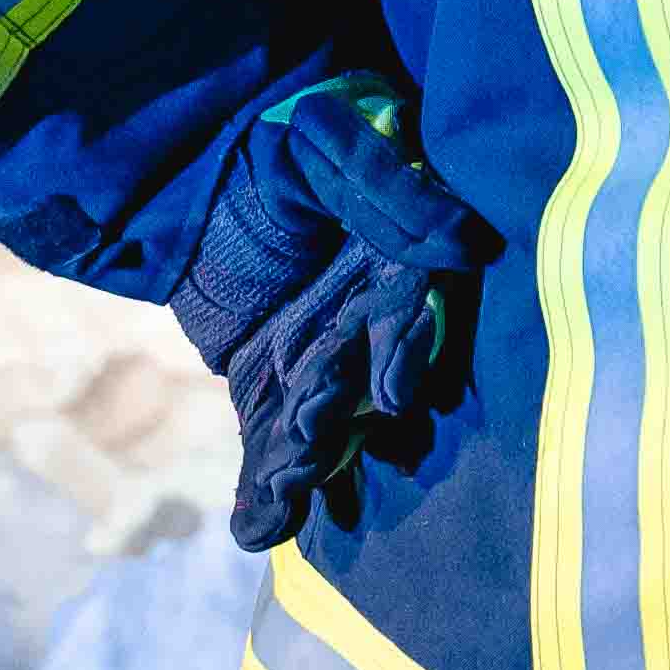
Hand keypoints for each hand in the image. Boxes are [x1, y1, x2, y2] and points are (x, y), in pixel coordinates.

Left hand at [175, 74, 496, 550]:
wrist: (204, 162)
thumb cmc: (284, 139)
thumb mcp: (333, 147)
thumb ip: (390, 189)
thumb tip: (465, 243)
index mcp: (389, 267)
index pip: (404, 313)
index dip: (402, 351)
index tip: (394, 395)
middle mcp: (361, 323)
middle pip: (359, 383)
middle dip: (339, 426)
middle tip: (315, 459)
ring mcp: (314, 358)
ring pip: (317, 421)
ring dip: (301, 466)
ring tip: (280, 509)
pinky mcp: (265, 383)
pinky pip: (269, 437)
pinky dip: (265, 486)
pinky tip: (257, 530)